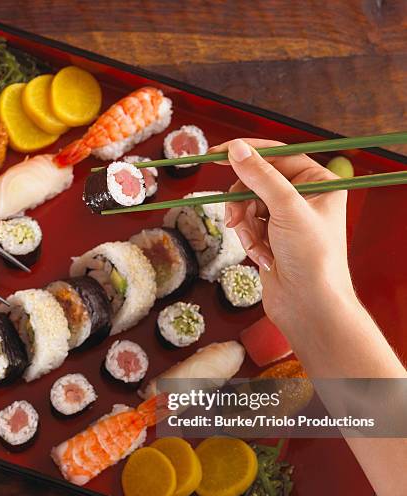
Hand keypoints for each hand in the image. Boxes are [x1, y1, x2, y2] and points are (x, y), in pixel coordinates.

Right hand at [207, 138, 355, 334]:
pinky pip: (248, 227)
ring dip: (245, 226)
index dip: (248, 153)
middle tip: (235, 217)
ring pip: (248, 206)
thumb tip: (236, 150)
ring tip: (254, 245)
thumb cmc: (312, 258)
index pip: (278, 154)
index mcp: (319, 183)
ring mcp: (286, 219)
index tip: (216, 153)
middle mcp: (304, 197)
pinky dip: (248, 240)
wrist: (309, 305)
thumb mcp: (286, 209)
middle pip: (257, 182)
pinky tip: (261, 257)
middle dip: (243, 202)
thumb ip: (260, 177)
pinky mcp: (272, 238)